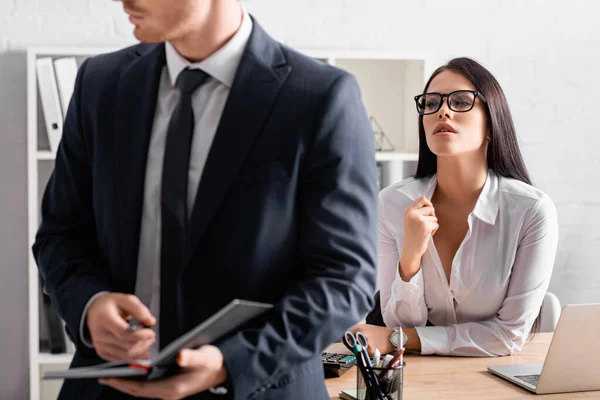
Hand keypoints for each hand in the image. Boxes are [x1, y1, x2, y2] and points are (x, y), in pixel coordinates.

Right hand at [87, 293, 155, 360]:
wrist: (93, 312)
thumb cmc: (109, 305)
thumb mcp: (125, 299)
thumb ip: (139, 309)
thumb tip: (150, 321)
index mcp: (105, 319)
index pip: (124, 333)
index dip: (140, 335)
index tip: (151, 332)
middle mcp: (100, 334)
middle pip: (126, 345)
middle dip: (143, 343)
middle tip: (151, 336)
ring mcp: (100, 345)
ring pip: (125, 354)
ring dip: (141, 350)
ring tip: (148, 342)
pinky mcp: (102, 352)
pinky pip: (120, 359)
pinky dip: (133, 357)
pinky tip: (141, 352)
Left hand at [100, 345, 227, 399]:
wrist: (224, 369)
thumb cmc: (212, 362)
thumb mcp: (203, 356)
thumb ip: (190, 356)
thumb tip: (179, 356)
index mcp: (172, 388)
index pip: (140, 389)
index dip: (123, 383)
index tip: (108, 377)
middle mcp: (168, 393)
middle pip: (138, 391)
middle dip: (120, 383)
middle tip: (103, 376)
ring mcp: (169, 391)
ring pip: (142, 389)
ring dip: (128, 382)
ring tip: (113, 373)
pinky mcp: (170, 386)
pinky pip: (148, 386)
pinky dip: (137, 380)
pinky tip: (132, 371)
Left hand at [348, 324, 394, 355]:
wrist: (391, 337)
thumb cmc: (378, 332)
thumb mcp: (366, 327)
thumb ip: (354, 331)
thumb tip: (344, 339)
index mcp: (359, 328)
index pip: (346, 336)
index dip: (347, 339)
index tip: (349, 341)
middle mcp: (361, 335)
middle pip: (351, 344)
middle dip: (354, 344)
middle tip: (362, 343)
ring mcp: (365, 343)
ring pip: (357, 349)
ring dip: (360, 349)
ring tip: (370, 344)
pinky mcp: (370, 351)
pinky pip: (364, 354)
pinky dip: (367, 353)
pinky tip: (373, 348)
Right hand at [399, 196, 437, 280]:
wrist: (410, 249)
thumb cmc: (412, 234)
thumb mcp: (410, 219)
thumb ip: (418, 211)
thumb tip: (430, 204)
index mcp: (408, 211)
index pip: (422, 198)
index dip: (428, 203)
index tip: (428, 211)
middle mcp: (413, 214)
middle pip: (430, 208)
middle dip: (432, 215)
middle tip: (426, 223)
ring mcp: (419, 220)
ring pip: (434, 217)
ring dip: (432, 224)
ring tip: (425, 230)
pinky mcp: (426, 226)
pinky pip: (436, 224)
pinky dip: (434, 229)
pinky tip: (427, 234)